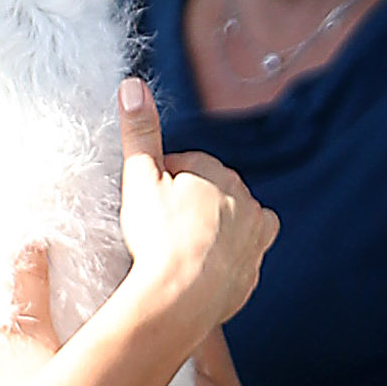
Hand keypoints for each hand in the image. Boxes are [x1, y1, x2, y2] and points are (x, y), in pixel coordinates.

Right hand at [117, 79, 276, 340]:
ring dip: (215, 230)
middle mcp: (247, 203)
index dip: (162, 182)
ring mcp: (254, 242)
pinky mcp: (252, 276)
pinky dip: (223, 263)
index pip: (187, 165)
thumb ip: (139, 132)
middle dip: (190, 204)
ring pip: (235, 224)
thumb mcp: (140, 179)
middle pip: (213, 193)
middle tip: (159, 229)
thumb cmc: (159, 239)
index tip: (146, 202)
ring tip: (183, 249)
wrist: (181, 301)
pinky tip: (199, 274)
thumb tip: (132, 84)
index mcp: (219, 174)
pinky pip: (238, 261)